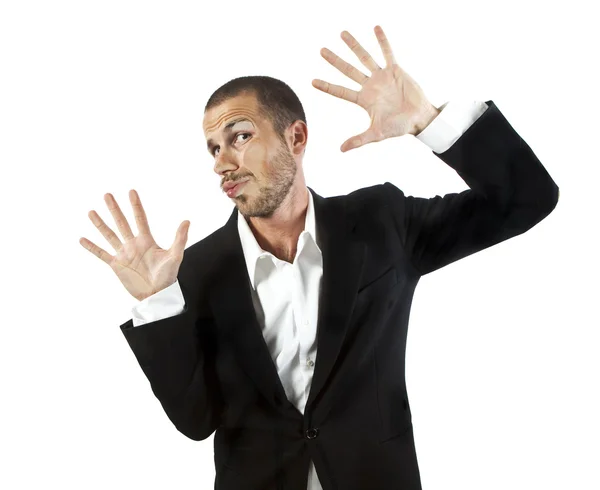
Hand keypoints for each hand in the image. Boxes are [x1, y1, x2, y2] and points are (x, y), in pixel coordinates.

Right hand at [79, 190, 189, 300]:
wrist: (157, 294)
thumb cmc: (168, 276)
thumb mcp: (175, 256)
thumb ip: (179, 238)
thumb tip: (187, 220)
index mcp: (147, 240)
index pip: (140, 219)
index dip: (136, 206)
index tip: (131, 191)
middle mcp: (133, 244)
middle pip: (122, 223)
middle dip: (115, 209)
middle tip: (107, 194)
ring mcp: (124, 254)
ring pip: (109, 235)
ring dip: (100, 224)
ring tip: (91, 211)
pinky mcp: (116, 265)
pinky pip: (101, 254)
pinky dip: (91, 247)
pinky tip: (82, 239)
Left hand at [312, 25, 439, 151]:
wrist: (418, 119)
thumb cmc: (398, 127)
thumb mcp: (376, 133)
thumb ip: (359, 140)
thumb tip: (341, 150)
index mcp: (364, 100)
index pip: (341, 91)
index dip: (327, 86)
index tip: (312, 81)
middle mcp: (370, 86)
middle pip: (348, 71)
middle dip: (335, 61)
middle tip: (321, 51)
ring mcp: (381, 77)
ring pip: (364, 58)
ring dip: (354, 46)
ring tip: (342, 34)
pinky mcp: (395, 70)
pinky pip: (387, 52)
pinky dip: (382, 41)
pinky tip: (375, 28)